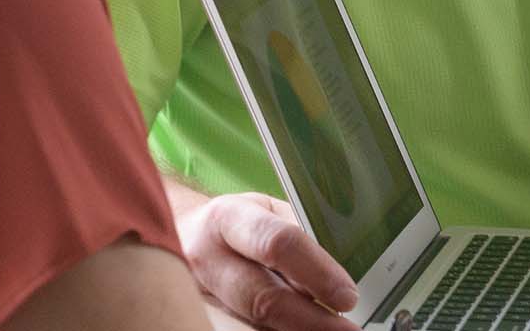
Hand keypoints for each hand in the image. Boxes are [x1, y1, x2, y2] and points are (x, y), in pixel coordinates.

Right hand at [176, 192, 357, 330]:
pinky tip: (302, 330)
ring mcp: (202, 293)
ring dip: (298, 330)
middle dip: (311, 319)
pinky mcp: (206, 315)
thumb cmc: (235, 221)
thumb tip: (338, 272)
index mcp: (228, 218)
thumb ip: (299, 234)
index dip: (317, 272)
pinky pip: (247, 328)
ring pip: (254, 321)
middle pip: (263, 296)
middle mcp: (208, 257)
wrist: (182, 233)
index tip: (347, 294)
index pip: (277, 244)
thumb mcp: (266, 211)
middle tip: (347, 329)